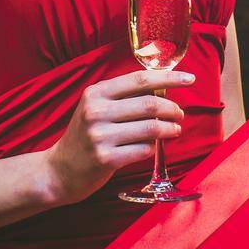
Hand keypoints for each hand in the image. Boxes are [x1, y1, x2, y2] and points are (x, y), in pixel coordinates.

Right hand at [40, 67, 191, 204]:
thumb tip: (162, 88)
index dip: (168, 78)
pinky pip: (143, 150)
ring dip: (169, 129)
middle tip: (180, 114)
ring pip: (151, 128)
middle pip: (149, 104)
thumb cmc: (85, 136)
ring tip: (174, 130)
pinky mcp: (105, 159)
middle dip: (173, 109)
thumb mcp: (96, 108)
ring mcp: (100, 136)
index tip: (189, 79)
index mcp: (96, 93)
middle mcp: (96, 111)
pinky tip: (153, 147)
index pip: (139, 79)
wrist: (59, 170)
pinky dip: (154, 147)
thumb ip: (123, 97)